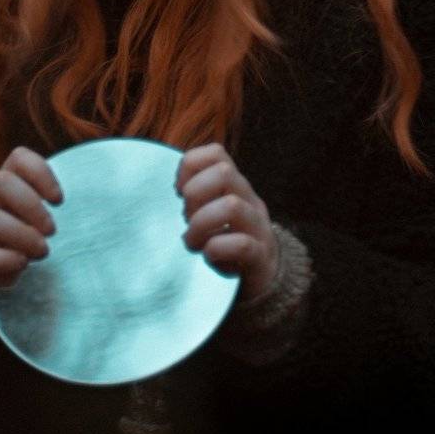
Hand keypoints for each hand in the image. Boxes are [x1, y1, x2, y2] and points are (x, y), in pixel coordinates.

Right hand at [0, 147, 63, 318]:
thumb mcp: (40, 226)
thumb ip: (58, 212)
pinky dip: (2, 260)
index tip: (60, 201)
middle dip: (31, 205)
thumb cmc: (24, 249)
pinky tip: (21, 267)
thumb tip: (110, 204)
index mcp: (4, 186)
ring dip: (20, 235)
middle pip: (1, 181)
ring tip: (42, 253)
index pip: (18, 158)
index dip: (41, 172)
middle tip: (53, 232)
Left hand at [175, 143, 279, 303]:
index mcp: (236, 186)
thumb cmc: (228, 243)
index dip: (190, 166)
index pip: (216, 153)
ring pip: (232, 205)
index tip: (178, 191)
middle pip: (224, 172)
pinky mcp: (261, 258)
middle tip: (186, 219)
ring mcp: (259, 227)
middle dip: (195, 194)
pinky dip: (217, 249)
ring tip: (192, 242)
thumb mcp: (213, 214)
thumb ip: (197, 197)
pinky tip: (209, 256)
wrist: (266, 280)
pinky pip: (242, 245)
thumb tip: (169, 189)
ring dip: (201, 224)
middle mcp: (250, 201)